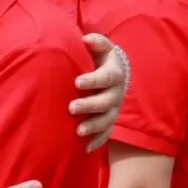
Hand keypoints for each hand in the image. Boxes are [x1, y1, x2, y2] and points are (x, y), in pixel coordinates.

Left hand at [71, 33, 125, 150]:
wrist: (112, 74)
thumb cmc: (99, 59)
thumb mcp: (101, 48)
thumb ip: (96, 42)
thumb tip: (86, 38)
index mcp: (114, 74)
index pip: (107, 77)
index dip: (94, 80)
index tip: (77, 82)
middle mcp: (116, 93)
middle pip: (107, 101)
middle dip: (90, 105)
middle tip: (71, 108)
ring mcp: (114, 109)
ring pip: (107, 120)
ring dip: (94, 126)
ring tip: (78, 131)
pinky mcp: (109, 122)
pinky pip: (106, 134)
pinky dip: (97, 142)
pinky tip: (85, 149)